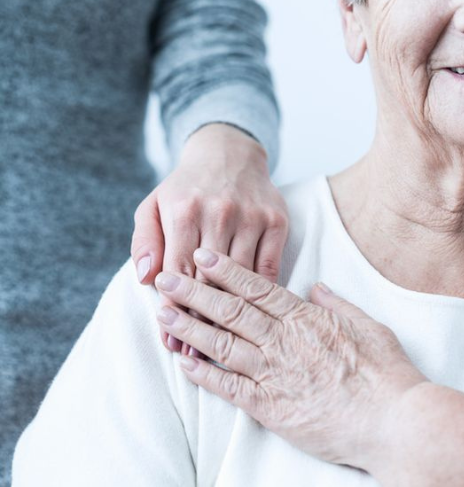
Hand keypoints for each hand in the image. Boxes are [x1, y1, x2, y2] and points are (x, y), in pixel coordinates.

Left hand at [131, 123, 288, 353]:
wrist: (228, 152)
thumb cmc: (185, 188)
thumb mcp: (153, 206)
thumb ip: (144, 241)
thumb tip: (146, 279)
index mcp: (184, 210)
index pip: (176, 271)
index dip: (173, 311)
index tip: (170, 342)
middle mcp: (219, 212)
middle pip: (209, 280)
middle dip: (200, 322)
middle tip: (195, 354)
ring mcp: (251, 217)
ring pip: (240, 279)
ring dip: (231, 316)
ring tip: (224, 346)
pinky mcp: (276, 221)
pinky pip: (269, 269)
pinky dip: (260, 297)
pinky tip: (254, 319)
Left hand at [154, 249, 426, 472]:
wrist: (394, 423)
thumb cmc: (385, 373)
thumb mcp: (366, 324)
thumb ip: (336, 303)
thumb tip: (315, 286)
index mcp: (304, 318)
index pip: (255, 287)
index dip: (225, 270)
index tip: (202, 255)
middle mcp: (283, 341)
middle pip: (229, 310)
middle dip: (194, 292)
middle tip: (166, 279)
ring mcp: (274, 374)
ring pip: (222, 344)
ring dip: (190, 328)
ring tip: (164, 313)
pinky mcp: (272, 408)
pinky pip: (230, 388)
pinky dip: (205, 375)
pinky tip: (184, 362)